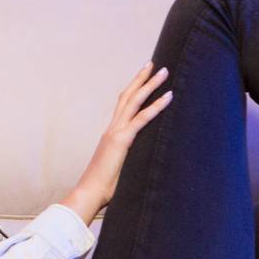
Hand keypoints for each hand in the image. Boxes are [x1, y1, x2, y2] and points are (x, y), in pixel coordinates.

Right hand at [64, 62, 172, 222]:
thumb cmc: (103, 188)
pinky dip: (156, 106)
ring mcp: (116, 133)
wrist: (89, 194)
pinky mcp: (121, 141)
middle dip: (142, 79)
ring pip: (134, 101)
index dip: (134, 91)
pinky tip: (168, 96)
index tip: (143, 78)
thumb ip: (128, 161)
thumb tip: (142, 163)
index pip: (124, 106)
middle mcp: (112, 129)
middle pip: (128, 96)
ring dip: (150, 84)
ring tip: (164, 72)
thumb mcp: (119, 169)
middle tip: (154, 64)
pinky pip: (142, 119)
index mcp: (111, 135)